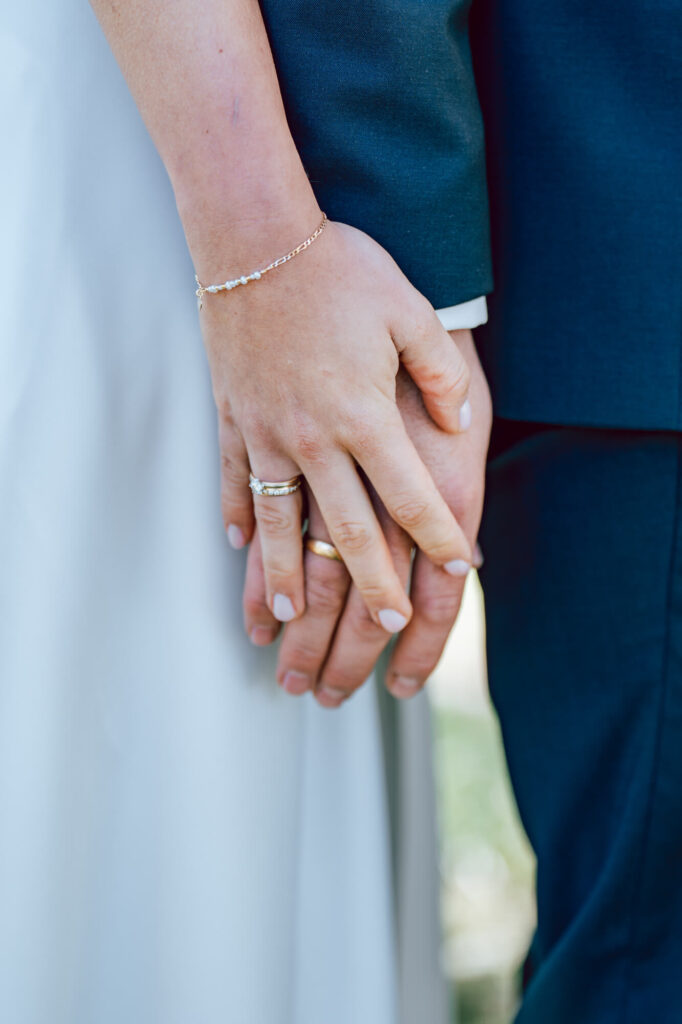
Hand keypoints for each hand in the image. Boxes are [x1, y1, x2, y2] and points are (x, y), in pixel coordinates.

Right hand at [206, 217, 473, 637]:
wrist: (256, 239)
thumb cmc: (339, 270)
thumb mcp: (410, 310)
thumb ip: (442, 375)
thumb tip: (462, 426)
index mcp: (363, 415)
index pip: (409, 494)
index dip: (437, 534)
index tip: (455, 568)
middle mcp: (314, 437)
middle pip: (347, 528)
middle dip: (372, 582)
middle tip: (389, 626)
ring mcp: (266, 432)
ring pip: (278, 521)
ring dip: (287, 573)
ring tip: (292, 616)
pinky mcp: (233, 417)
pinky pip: (233, 479)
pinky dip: (235, 516)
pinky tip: (237, 546)